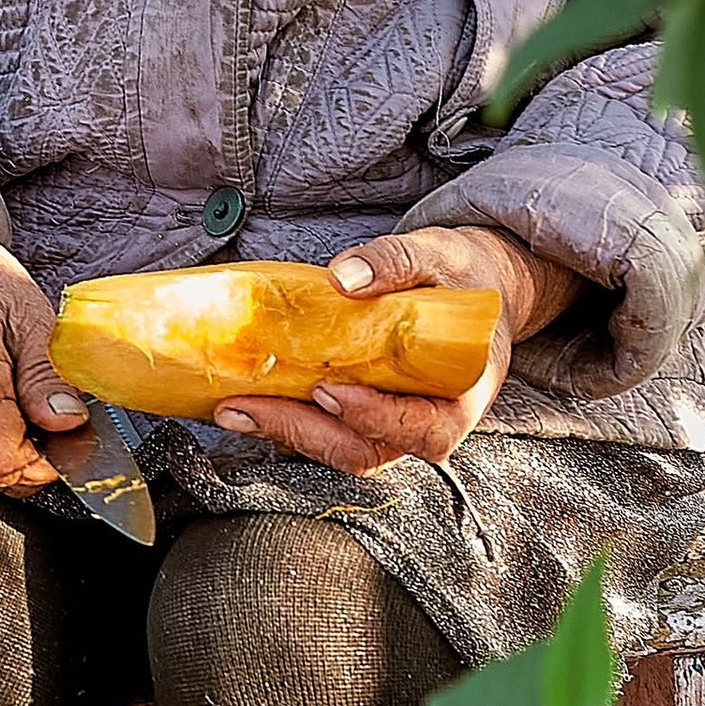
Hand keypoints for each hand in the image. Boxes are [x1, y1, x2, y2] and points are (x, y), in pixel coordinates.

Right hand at [0, 192, 87, 494]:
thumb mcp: (30, 315)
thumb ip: (48, 374)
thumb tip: (69, 423)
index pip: (3, 461)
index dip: (48, 461)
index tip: (73, 433)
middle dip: (41, 451)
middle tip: (53, 404)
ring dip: (21, 445)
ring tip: (21, 392)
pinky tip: (0, 402)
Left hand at [209, 226, 585, 476]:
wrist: (470, 284)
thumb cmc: (461, 275)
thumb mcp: (436, 255)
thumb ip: (395, 263)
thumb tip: (344, 277)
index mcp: (463, 394)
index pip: (424, 429)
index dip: (375, 418)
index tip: (330, 392)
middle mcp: (428, 421)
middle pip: (368, 450)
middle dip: (303, 433)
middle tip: (246, 410)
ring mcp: (393, 424)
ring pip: (340, 447)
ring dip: (285, 433)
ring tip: (234, 409)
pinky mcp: (364, 414)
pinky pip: (326, 429)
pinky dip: (287, 419)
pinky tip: (248, 398)